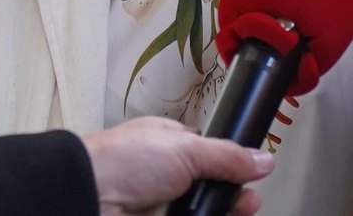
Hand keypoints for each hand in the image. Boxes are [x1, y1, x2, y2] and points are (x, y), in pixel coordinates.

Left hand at [81, 116, 273, 214]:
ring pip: (200, 211)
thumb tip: (263, 159)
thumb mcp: (186, 148)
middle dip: (232, 197)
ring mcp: (160, 205)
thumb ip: (227, 156)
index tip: (252, 176)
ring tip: (240, 213)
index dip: (231, 166)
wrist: (89, 197)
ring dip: (222, 213)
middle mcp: (164, 176)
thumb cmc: (125, 160)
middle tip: (248, 204)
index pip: (208, 155)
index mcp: (167, 144)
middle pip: (208, 189)